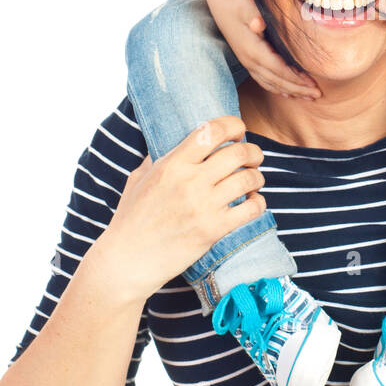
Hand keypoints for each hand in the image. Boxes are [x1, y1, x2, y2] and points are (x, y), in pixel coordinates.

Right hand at [91, 116, 268, 304]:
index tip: (238, 130)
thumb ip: (158, 157)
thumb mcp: (139, 178)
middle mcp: (189, 181)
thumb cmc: (131, 219)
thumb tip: (174, 139)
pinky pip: (250, 209)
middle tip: (253, 157)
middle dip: (252, 151)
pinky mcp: (213, 230)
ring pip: (248, 179)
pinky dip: (258, 203)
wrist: (127, 260)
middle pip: (237, 152)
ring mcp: (203, 206)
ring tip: (254, 180)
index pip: (212, 130)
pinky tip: (253, 203)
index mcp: (172, 164)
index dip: (233, 125)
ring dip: (257, 177)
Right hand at [211, 0, 319, 99]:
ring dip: (291, 92)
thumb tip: (259, 24)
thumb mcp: (244, 4)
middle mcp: (250, 60)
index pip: (278, 70)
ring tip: (308, 97)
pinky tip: (288, 93)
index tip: (313, 84)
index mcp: (252, 50)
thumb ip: (252, 14)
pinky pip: (264, 80)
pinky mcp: (248, 61)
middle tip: (317, 95)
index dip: (296, 79)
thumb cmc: (237, 2)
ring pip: (271, 84)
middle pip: (277, 81)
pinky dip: (278, 88)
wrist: (220, 4)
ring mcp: (248, 63)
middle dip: (298, 89)